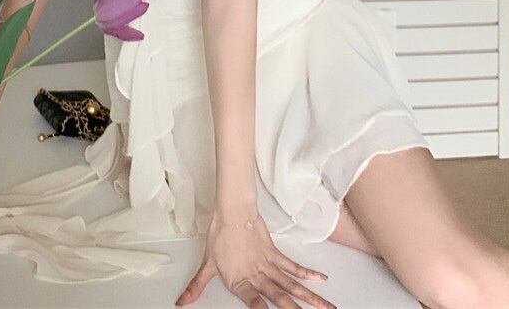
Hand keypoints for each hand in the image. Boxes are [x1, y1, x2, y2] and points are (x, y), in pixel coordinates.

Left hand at [175, 210, 336, 308]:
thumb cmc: (220, 234)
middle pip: (280, 297)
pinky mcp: (275, 254)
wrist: (232, 211)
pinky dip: (307, 274)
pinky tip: (320, 281)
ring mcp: (269, 265)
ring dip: (310, 297)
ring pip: (292, 285)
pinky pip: (293, 267)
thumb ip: (197, 286)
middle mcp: (257, 276)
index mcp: (240, 282)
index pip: (254, 302)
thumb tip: (182, 301)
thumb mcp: (206, 264)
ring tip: (326, 307)